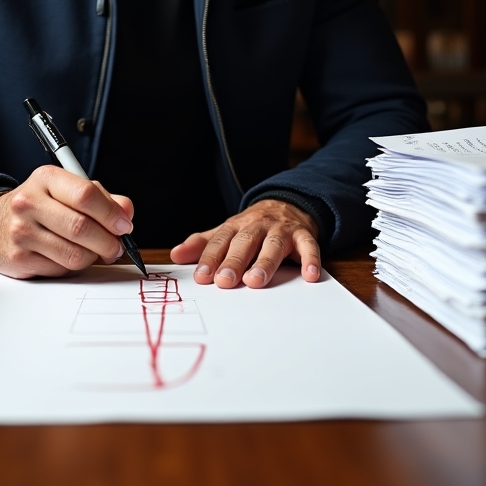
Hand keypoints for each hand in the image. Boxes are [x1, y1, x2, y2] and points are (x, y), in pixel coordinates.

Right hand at [0, 165, 134, 278]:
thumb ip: (101, 198)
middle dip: (108, 242)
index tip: (124, 225)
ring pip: (74, 254)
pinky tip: (67, 255)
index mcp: (46, 178)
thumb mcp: (66, 190)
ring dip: (92, 257)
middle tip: (116, 246)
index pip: (86, 195)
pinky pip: (61, 270)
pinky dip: (73, 266)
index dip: (112, 213)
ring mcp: (21, 232)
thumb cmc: (40, 205)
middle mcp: (29, 202)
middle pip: (82, 227)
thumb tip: (126, 213)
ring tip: (93, 251)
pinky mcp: (19, 259)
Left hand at [170, 199, 320, 287]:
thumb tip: (175, 255)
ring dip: (265, 262)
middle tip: (224, 282)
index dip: (210, 258)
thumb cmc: (253, 226)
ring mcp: (281, 230)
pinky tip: (309, 275)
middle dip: (234, 261)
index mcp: (236, 226)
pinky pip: (308, 246)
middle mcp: (258, 226)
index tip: (202, 276)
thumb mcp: (227, 231)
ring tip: (256, 281)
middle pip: (244, 242)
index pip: (220, 241)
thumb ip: (203, 244)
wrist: (288, 204)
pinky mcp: (303, 235)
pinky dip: (310, 259)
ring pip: (273, 245)